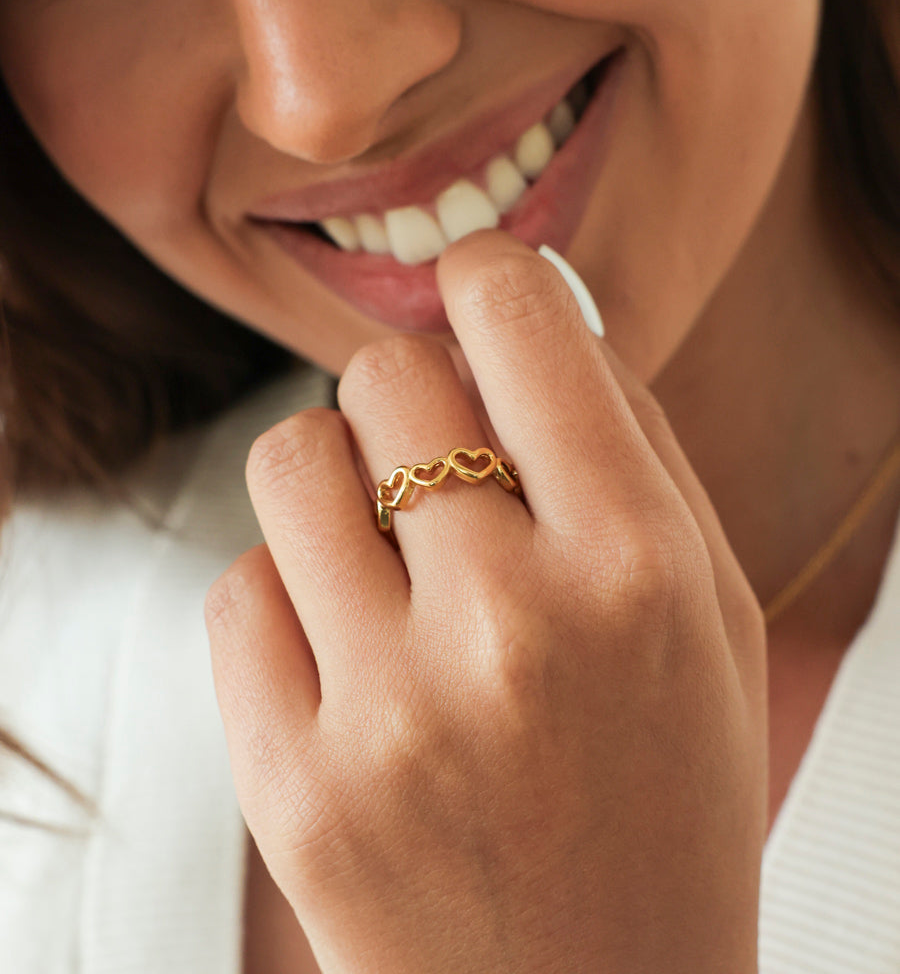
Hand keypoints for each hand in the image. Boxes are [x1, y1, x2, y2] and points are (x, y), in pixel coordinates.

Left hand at [206, 231, 766, 973]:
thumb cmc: (666, 795)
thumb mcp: (712, 611)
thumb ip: (633, 438)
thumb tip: (533, 302)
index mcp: (638, 566)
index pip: (515, 318)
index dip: (487, 282)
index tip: (477, 298)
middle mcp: (510, 628)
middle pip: (384, 374)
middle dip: (411, 398)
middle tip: (443, 466)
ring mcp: (388, 712)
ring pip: (291, 458)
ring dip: (336, 479)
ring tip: (387, 551)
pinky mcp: (291, 784)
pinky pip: (240, 587)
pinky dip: (289, 596)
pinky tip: (352, 655)